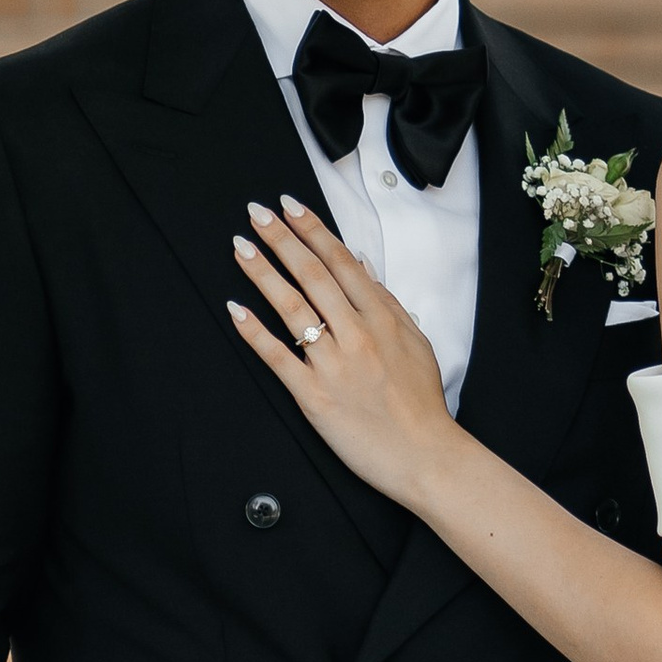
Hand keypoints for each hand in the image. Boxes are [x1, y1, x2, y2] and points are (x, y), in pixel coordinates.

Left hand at [227, 196, 457, 513]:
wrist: (426, 455)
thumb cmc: (422, 402)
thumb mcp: (416, 342)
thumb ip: (386, 302)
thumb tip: (361, 265)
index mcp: (382, 318)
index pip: (341, 262)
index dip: (312, 230)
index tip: (289, 206)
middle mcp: (356, 334)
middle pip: (312, 275)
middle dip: (282, 239)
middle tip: (256, 213)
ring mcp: (333, 364)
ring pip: (292, 308)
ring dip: (263, 273)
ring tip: (241, 246)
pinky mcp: (314, 396)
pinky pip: (278, 357)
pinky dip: (255, 331)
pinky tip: (236, 308)